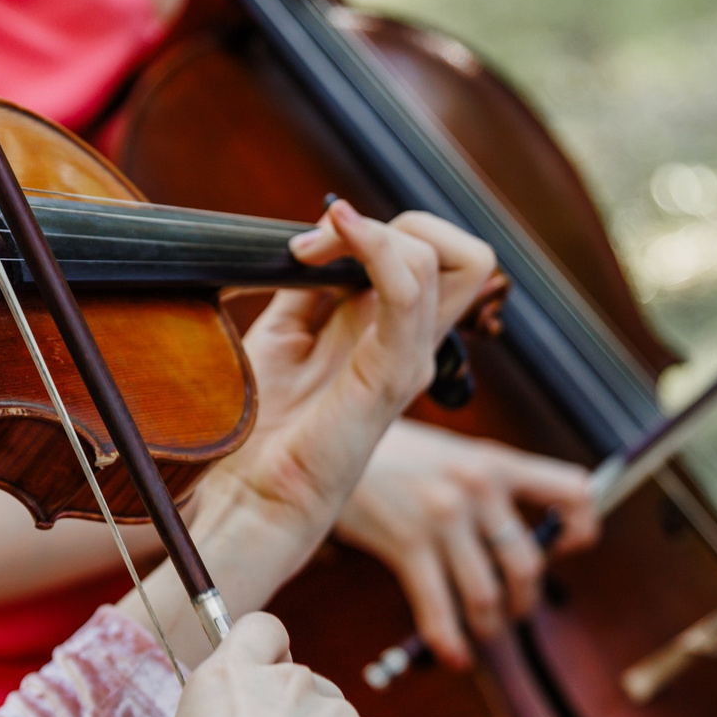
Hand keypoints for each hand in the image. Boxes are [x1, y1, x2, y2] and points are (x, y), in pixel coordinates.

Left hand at [119, 202, 498, 665]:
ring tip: (308, 252)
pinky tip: (334, 236)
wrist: (252, 492)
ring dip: (375, 233)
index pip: (435, 253)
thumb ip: (312, 283)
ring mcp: (412, 360)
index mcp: (396, 333)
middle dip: (396, 223)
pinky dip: (375, 248)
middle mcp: (415, 345)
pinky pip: (409, 293)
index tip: (307, 247)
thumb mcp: (286, 331)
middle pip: (464, 253)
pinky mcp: (392, 378)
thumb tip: (326, 231)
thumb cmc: (264, 426)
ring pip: (447, 259)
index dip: (378, 229)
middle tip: (314, 247)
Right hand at [336, 422, 599, 669]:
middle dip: (524, 601)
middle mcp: (477, 487)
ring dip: (490, 625)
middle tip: (515, 611)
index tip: (563, 548)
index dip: (581, 529)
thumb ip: (489, 485)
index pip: (574, 492)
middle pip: (528, 565)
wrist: (329, 441)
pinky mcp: (407, 543)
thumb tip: (521, 539)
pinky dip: (449, 642)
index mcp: (497, 462)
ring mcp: (443, 516)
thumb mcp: (453, 452)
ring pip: (487, 595)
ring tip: (484, 631)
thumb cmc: (392, 453)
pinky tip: (454, 655)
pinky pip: (438, 609)